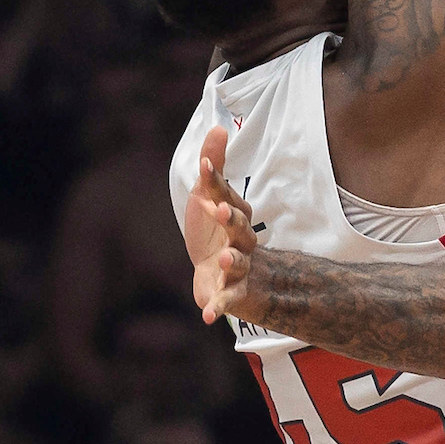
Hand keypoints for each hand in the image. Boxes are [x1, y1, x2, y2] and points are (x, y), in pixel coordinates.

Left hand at [184, 125, 259, 323]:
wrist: (223, 276)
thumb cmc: (216, 232)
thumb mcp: (209, 199)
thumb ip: (213, 167)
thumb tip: (219, 126)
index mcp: (236, 215)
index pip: (226, 195)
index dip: (215, 182)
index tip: (202, 165)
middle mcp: (242, 239)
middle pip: (240, 227)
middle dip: (230, 218)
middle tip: (218, 209)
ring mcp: (239, 267)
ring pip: (238, 262)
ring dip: (231, 261)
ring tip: (222, 258)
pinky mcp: (233, 292)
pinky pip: (227, 300)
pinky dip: (218, 308)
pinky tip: (207, 317)